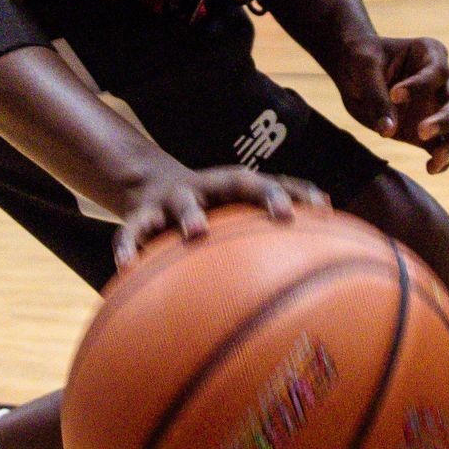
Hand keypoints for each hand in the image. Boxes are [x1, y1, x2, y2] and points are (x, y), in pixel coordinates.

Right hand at [113, 164, 328, 266]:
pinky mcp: (142, 214)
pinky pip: (132, 231)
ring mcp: (174, 199)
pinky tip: (125, 267)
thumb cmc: (205, 209)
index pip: (273, 182)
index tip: (322, 208)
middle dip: (264, 193)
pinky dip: (127, 246)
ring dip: (192, 214)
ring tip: (196, 232)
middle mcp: (208, 187)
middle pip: (239, 181)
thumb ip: (264, 231)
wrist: (147, 184)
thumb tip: (314, 261)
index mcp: (233, 187)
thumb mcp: (229, 213)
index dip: (297, 192)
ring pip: (184, 202)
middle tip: (284, 215)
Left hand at [334, 34, 448, 173]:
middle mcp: (442, 81)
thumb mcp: (363, 67)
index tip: (394, 95)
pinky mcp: (430, 131)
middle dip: (446, 119)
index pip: (438, 71)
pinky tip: (430, 169)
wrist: (353, 71)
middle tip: (421, 132)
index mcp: (431, 53)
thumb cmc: (361, 59)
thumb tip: (388, 132)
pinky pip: (445, 148)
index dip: (420, 86)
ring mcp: (438, 107)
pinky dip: (442, 160)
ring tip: (435, 161)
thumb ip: (376, 95)